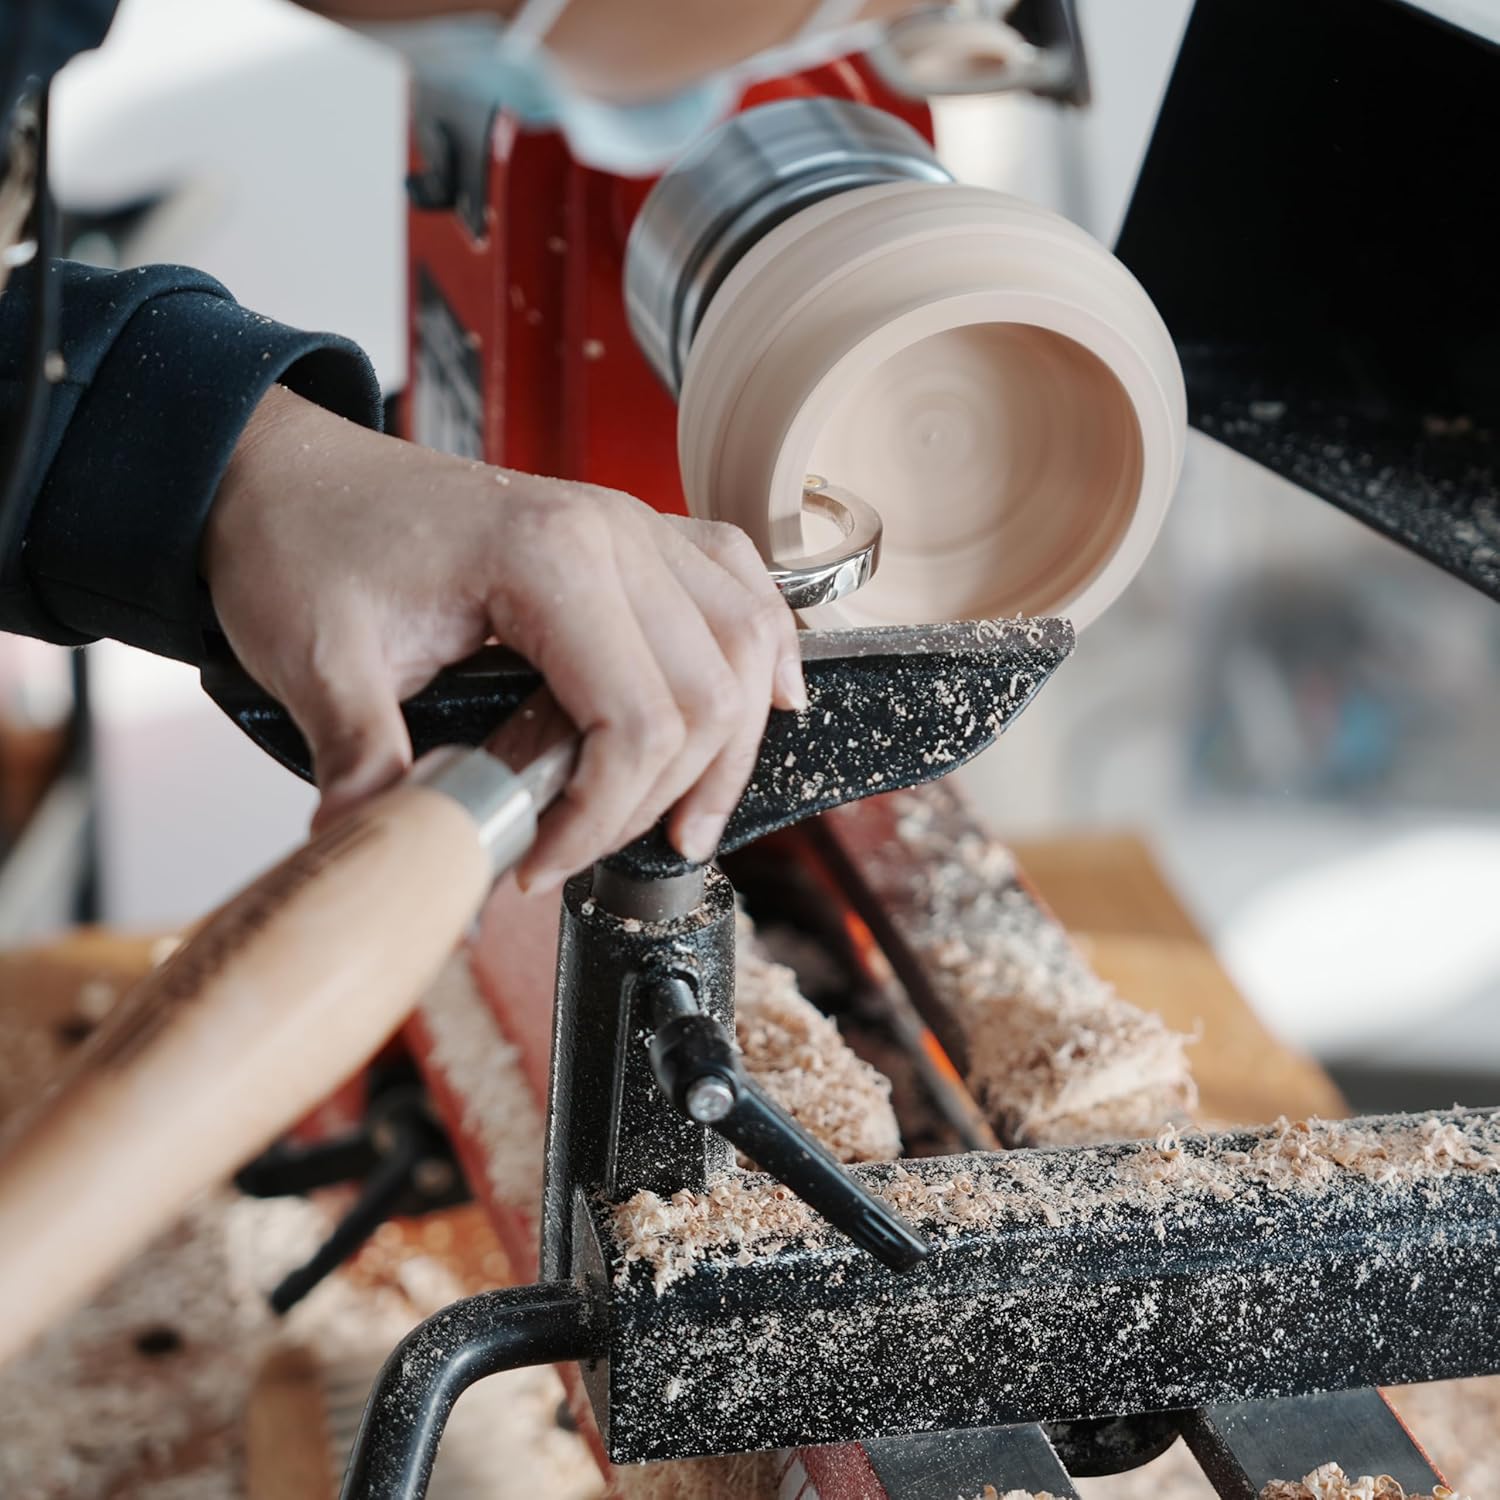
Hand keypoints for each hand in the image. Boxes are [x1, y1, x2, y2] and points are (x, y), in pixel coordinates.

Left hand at [203, 385, 805, 888]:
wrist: (287, 472)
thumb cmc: (303, 543)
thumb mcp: (317, 663)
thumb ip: (369, 769)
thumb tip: (406, 866)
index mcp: (547, 555)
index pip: (637, 721)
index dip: (600, 818)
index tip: (533, 861)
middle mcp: (616, 531)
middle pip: (711, 694)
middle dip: (663, 797)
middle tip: (587, 851)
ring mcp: (635, 526)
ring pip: (748, 644)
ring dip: (735, 742)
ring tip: (689, 818)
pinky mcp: (635, 536)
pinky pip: (739, 586)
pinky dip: (768, 648)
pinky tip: (776, 697)